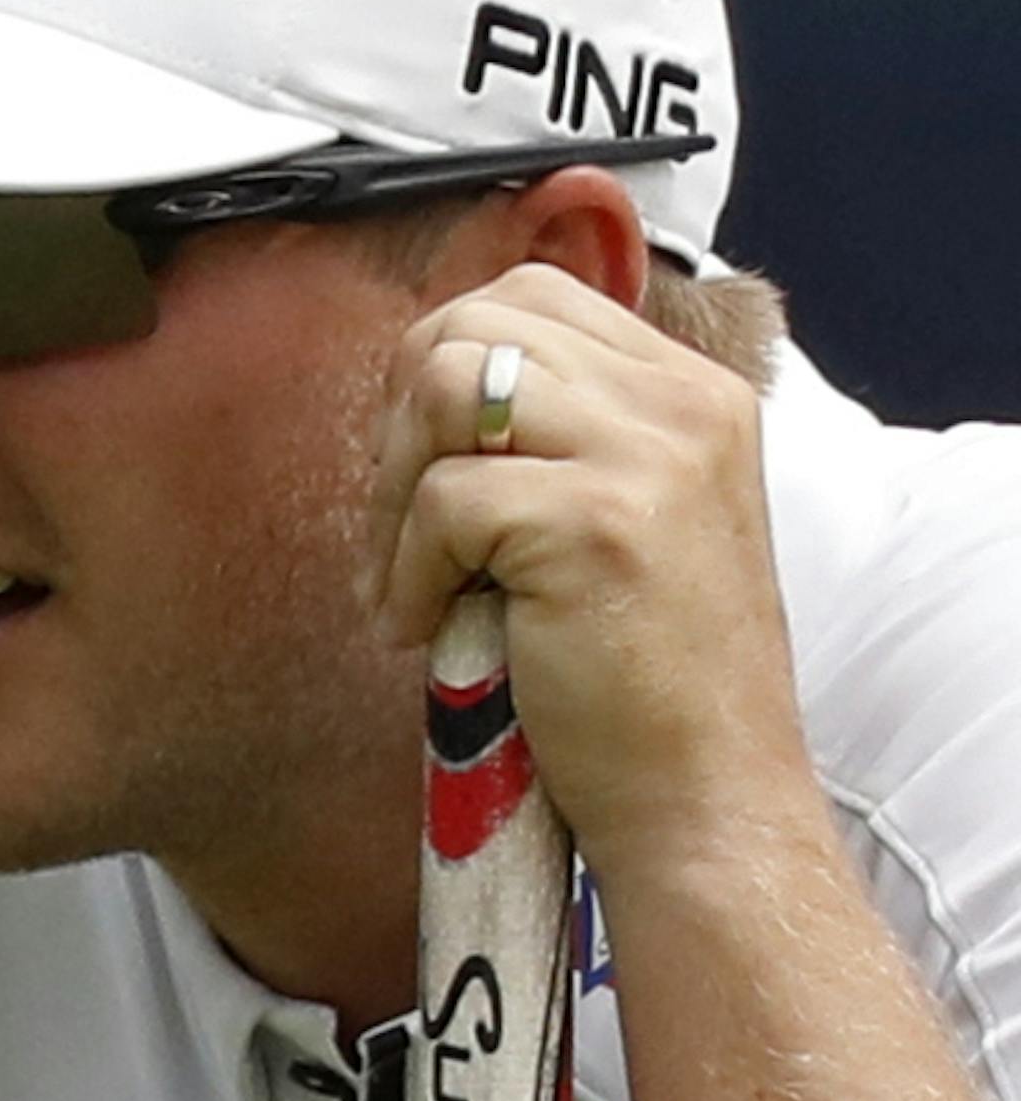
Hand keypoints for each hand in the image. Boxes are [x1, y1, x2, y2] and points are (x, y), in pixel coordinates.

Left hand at [368, 262, 815, 886]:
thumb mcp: (626, 526)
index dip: (439, 375)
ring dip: (394, 494)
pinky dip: (403, 572)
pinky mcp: (596, 523)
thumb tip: (425, 393)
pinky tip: (419, 631)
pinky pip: (442, 499)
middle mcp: (681, 404)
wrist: (706, 802)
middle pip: (472, 324)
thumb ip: (563, 444)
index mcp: (692, 393)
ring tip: (408, 583)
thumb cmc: (646, 690)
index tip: (421, 478)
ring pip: (447, 387)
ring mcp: (647, 456)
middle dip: (399, 426)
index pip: (527, 298)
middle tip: (397, 535)